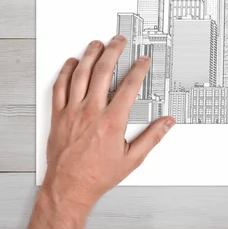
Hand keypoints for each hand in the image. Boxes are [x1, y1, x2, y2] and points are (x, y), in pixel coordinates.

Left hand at [27, 36, 174, 228]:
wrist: (69, 187)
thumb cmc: (97, 175)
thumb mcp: (133, 159)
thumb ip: (152, 138)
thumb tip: (167, 123)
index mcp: (111, 121)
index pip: (129, 86)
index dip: (138, 70)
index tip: (143, 61)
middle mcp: (91, 112)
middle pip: (103, 72)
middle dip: (114, 52)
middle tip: (119, 41)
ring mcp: (72, 112)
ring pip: (81, 75)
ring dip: (90, 56)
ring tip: (98, 44)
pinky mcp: (58, 116)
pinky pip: (59, 87)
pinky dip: (65, 72)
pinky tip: (72, 63)